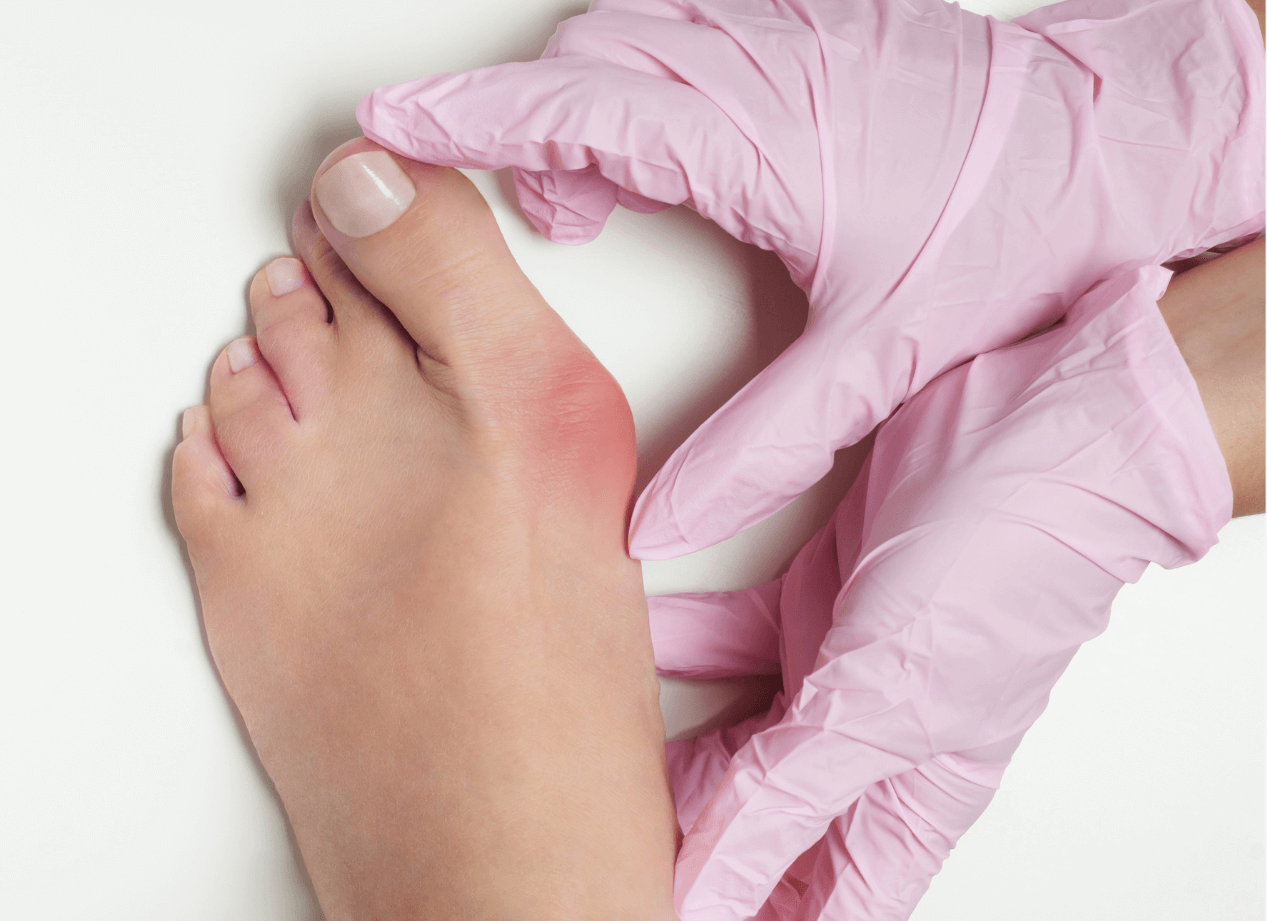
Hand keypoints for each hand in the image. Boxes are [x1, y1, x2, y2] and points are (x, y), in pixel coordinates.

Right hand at [354, 0, 1261, 558]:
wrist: (1127, 148)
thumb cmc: (1018, 226)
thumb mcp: (876, 354)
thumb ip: (761, 440)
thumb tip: (665, 516)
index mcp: (755, 137)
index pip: (575, 109)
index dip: (469, 120)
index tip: (385, 128)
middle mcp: (761, 70)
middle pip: (588, 66)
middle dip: (522, 127)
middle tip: (500, 207)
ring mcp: (786, 42)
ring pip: (634, 48)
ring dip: (584, 109)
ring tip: (577, 196)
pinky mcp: (813, 43)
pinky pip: (687, 43)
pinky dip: (642, 91)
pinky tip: (660, 153)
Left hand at [647, 264, 1231, 917]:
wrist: (1047, 410)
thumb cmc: (1018, 565)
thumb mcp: (886, 705)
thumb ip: (787, 798)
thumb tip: (712, 889)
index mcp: (904, 792)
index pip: (812, 898)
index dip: (738, 911)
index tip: (641, 908)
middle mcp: (868, 731)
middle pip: (754, 819)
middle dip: (681, 830)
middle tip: (597, 831)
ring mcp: (837, 655)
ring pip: (730, 728)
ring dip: (662, 737)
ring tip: (586, 748)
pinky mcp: (813, 582)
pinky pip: (720, 627)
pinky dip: (670, 633)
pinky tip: (617, 638)